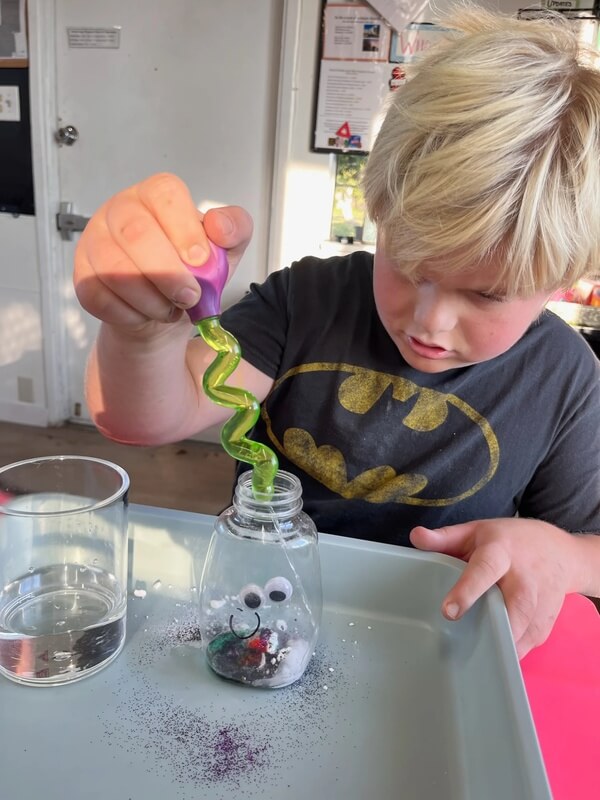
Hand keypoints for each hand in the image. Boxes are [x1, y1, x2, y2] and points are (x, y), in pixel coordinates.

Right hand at [74, 172, 252, 329]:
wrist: (164, 307)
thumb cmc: (190, 271)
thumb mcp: (224, 251)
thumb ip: (235, 231)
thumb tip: (220, 226)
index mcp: (155, 196)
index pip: (164, 194)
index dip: (184, 228)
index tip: (200, 261)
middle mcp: (120, 211)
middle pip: (136, 233)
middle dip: (168, 273)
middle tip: (190, 297)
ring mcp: (95, 241)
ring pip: (115, 269)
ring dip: (150, 299)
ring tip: (170, 309)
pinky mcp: (82, 275)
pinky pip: (99, 296)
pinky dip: (129, 314)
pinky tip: (145, 315)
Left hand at [410, 518, 578, 657]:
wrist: (560, 552)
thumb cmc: (510, 541)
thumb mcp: (476, 531)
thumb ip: (444, 537)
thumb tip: (415, 536)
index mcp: (501, 552)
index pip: (485, 571)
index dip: (467, 591)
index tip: (449, 611)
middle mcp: (524, 579)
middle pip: (509, 610)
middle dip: (486, 628)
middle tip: (456, 647)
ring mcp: (539, 605)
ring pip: (518, 634)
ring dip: (494, 646)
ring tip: (468, 654)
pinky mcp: (544, 626)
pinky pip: (523, 647)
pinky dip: (504, 654)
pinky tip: (486, 654)